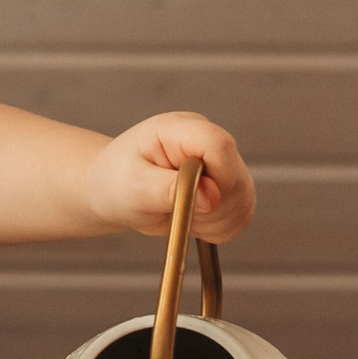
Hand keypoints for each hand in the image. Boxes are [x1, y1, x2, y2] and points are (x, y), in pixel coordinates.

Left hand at [87, 113, 255, 246]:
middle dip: (212, 209)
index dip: (217, 179)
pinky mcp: (227, 186)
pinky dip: (222, 228)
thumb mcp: (134, 187)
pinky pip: (242, 214)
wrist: (113, 191)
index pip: (220, 145)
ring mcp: (220, 164)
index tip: (196, 204)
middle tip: (177, 214)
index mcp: (180, 130)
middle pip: (236, 177)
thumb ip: (170, 189)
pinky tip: (194, 223)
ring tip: (182, 218)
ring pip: (244, 198)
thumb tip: (211, 197)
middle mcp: (205, 142)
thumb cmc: (116, 182)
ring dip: (217, 222)